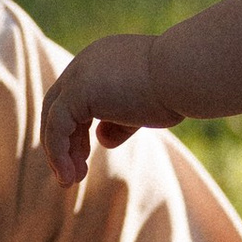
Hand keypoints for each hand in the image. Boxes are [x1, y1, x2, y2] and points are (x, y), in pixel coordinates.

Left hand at [41, 29, 172, 186]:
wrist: (188, 74)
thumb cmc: (177, 90)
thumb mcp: (144, 109)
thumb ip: (120, 121)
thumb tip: (101, 140)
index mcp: (102, 61)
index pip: (75, 98)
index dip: (74, 131)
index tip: (82, 159)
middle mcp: (86, 62)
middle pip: (57, 106)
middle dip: (63, 143)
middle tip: (72, 175)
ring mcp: (80, 74)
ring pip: (53, 118)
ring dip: (59, 153)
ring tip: (70, 180)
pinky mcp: (78, 90)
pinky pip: (57, 126)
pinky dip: (59, 153)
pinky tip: (70, 174)